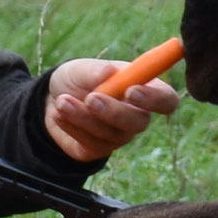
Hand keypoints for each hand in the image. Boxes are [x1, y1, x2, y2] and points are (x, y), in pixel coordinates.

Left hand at [44, 59, 179, 162]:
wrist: (52, 101)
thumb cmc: (77, 80)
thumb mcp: (80, 68)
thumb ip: (94, 70)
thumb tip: (108, 72)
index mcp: (143, 89)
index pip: (166, 100)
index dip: (154, 98)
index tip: (131, 90)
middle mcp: (136, 115)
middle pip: (139, 122)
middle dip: (115, 111)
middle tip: (91, 98)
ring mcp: (119, 135)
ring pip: (110, 133)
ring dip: (83, 116)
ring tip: (61, 101)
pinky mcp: (99, 149)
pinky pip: (90, 143)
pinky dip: (73, 126)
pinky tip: (58, 114)